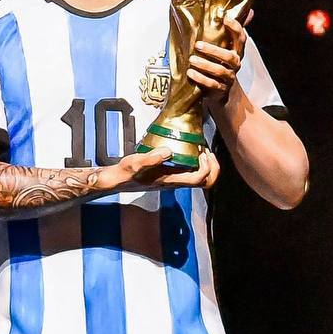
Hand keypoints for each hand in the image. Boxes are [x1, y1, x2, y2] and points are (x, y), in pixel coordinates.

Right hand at [102, 146, 220, 191]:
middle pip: (206, 182)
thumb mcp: (135, 163)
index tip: (202, 152)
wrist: (119, 180)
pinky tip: (190, 150)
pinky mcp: (172, 175)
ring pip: (202, 178)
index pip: (199, 179)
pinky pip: (193, 172)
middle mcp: (177, 182)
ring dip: (208, 165)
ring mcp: (176, 180)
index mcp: (172, 181)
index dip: (206, 167)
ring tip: (202, 150)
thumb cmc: (127, 173)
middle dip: (213, 168)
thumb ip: (150, 158)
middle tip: (207, 152)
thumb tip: (167, 151)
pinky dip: (198, 162)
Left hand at [189, 10, 251, 106]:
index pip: (241, 38)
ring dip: (204, 65)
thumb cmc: (222, 65)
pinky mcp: (220, 90)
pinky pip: (211, 84)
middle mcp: (235, 64)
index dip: (235, 28)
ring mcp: (229, 78)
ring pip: (219, 71)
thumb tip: (246, 11)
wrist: (223, 93)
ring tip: (192, 60)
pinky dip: (200, 78)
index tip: (225, 18)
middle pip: (229, 56)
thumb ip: (230, 32)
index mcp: (237, 52)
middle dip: (213, 50)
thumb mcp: (226, 49)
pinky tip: (190, 73)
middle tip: (197, 45)